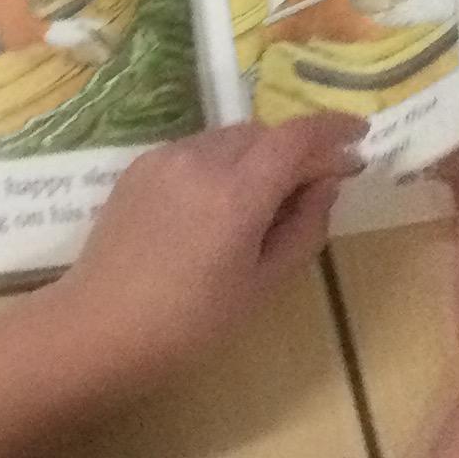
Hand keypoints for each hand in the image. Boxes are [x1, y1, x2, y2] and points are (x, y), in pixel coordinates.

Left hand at [44, 115, 364, 396]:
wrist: (99, 328)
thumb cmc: (190, 323)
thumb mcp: (263, 283)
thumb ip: (304, 226)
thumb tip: (326, 183)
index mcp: (237, 192)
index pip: (298, 137)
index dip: (334, 129)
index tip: (359, 136)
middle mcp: (201, 159)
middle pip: (264, 133)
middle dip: (296, 150)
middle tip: (314, 185)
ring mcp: (165, 158)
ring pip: (229, 138)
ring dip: (258, 155)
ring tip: (264, 200)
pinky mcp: (140, 166)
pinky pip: (197, 150)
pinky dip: (222, 163)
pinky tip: (218, 205)